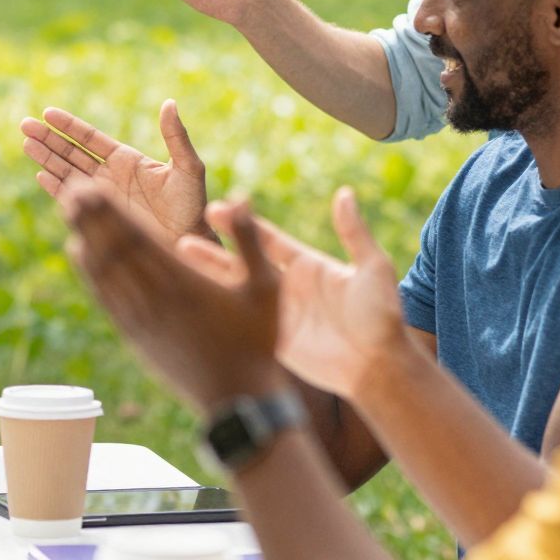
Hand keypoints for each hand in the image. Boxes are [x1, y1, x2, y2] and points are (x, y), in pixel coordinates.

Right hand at [20, 101, 207, 241]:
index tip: (48, 113)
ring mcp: (103, 196)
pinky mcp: (99, 215)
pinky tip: (41, 176)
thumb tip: (169, 103)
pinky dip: (56, 188)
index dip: (68, 126)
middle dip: (48, 138)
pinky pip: (72, 199)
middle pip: (71, 152)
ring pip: (67, 172)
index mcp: (127, 159)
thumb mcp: (188, 168)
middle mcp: (110, 175)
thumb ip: (176, 137)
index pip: (90, 138)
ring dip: (46, 158)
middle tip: (25, 124)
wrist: (188, 243)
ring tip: (26, 143)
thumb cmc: (192, 207)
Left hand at [61, 183, 285, 411]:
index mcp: (185, 283)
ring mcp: (142, 320)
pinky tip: (79, 252)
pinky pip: (105, 296)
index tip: (92, 187)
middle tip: (70, 189)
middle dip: (91, 217)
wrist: (237, 400)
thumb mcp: (267, 288)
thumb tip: (237, 198)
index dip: (111, 212)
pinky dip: (89, 271)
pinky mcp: (136, 336)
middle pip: (114, 250)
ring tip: (68, 210)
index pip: (138, 239)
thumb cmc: (258, 342)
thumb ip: (251, 240)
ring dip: (84, 237)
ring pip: (104, 272)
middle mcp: (156, 299)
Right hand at [204, 189, 408, 400]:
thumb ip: (354, 232)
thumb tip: (345, 193)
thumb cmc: (381, 315)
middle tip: (184, 233)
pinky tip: (194, 304)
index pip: (267, 239)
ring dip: (208, 277)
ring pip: (235, 290)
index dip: (244, 224)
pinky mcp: (273, 339)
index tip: (218, 208)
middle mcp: (287, 286)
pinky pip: (241, 321)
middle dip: (214, 249)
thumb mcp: (372, 268)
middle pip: (243, 261)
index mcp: (307, 264)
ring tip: (178, 263)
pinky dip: (218, 311)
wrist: (379, 366)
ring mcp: (277, 313)